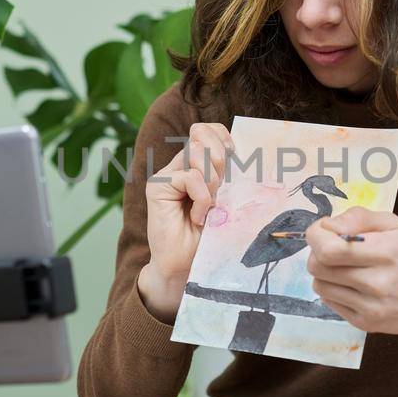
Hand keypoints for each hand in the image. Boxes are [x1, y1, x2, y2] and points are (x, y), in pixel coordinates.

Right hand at [138, 122, 233, 322]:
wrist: (185, 265)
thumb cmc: (207, 237)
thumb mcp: (225, 201)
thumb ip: (227, 177)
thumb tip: (240, 153)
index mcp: (196, 166)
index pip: (208, 130)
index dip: (222, 137)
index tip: (235, 156)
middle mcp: (179, 166)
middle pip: (202, 137)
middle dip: (221, 161)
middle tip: (220, 190)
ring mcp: (167, 174)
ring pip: (196, 154)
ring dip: (211, 181)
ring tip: (209, 207)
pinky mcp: (157, 186)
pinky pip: (190, 177)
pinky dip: (202, 199)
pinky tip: (197, 218)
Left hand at [305, 208, 397, 370]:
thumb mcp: (397, 226)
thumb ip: (360, 218)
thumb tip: (327, 226)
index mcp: (387, 252)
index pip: (329, 249)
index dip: (316, 236)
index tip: (321, 230)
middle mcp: (378, 283)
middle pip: (318, 267)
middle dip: (318, 251)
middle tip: (333, 247)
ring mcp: (371, 307)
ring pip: (320, 285)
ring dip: (324, 271)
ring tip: (344, 266)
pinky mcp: (365, 323)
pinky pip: (329, 302)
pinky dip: (334, 289)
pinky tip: (353, 284)